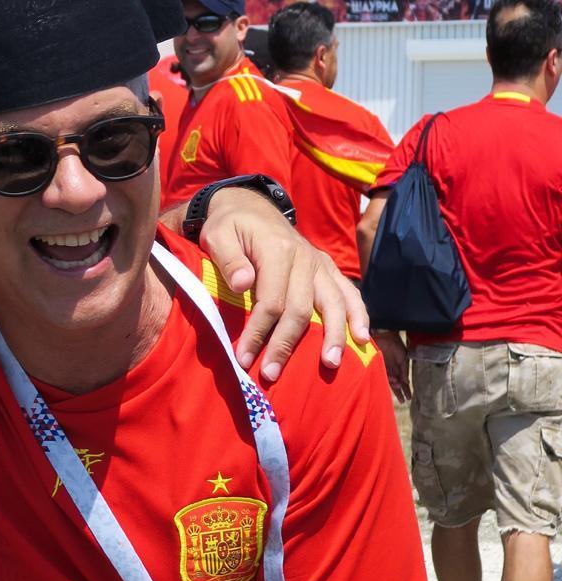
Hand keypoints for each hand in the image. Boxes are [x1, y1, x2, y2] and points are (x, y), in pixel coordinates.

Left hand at [198, 187, 369, 380]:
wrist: (250, 206)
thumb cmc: (230, 226)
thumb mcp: (218, 235)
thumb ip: (229, 259)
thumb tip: (243, 284)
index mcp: (277, 249)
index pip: (271, 301)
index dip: (259, 333)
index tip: (244, 359)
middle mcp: (304, 257)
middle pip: (300, 309)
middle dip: (286, 345)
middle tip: (272, 374)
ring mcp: (319, 263)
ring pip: (332, 303)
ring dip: (333, 336)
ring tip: (330, 364)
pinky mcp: (327, 268)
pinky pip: (349, 293)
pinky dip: (358, 315)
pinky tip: (362, 339)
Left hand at [373, 331, 410, 402]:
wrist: (385, 334)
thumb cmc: (396, 344)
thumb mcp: (404, 358)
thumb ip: (404, 370)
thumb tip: (406, 382)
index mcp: (397, 368)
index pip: (401, 381)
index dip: (405, 389)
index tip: (409, 397)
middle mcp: (390, 370)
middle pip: (394, 384)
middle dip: (399, 392)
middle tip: (403, 400)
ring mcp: (383, 368)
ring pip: (388, 381)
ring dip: (394, 386)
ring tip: (399, 389)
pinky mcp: (376, 365)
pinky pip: (381, 375)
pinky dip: (388, 380)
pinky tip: (393, 382)